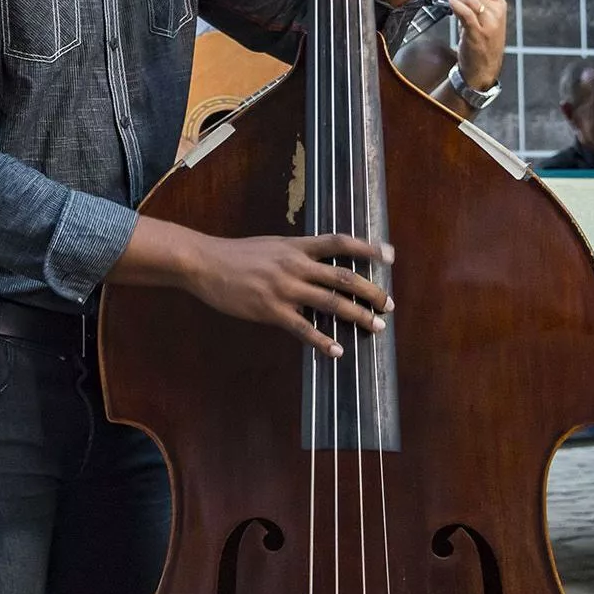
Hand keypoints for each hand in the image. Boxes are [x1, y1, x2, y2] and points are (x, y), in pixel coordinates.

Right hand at [183, 232, 392, 359]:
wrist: (203, 263)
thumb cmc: (235, 254)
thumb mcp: (270, 245)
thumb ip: (296, 254)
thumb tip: (320, 265)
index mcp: (295, 246)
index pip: (338, 243)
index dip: (367, 248)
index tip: (390, 256)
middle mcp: (294, 265)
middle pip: (343, 277)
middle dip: (371, 292)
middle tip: (388, 304)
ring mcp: (283, 288)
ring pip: (331, 303)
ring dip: (358, 315)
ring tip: (376, 326)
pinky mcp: (271, 310)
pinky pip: (304, 328)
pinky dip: (323, 341)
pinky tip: (336, 350)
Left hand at [438, 0, 506, 90]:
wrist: (484, 69)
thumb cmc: (481, 43)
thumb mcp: (484, 20)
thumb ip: (474, 4)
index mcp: (499, 5)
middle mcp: (496, 12)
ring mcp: (489, 23)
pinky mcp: (478, 34)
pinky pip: (465, 13)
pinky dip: (453, 4)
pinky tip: (443, 1)